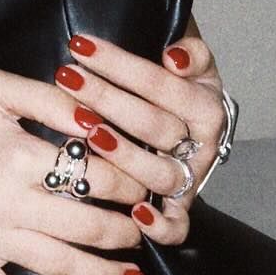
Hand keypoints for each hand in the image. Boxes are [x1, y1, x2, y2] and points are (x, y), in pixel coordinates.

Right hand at [0, 70, 148, 274]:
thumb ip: (53, 99)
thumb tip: (100, 120)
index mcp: (18, 156)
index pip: (95, 175)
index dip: (131, 182)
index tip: (148, 186)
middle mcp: (5, 202)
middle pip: (87, 226)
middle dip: (128, 229)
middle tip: (147, 228)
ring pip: (60, 267)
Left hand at [60, 28, 227, 248]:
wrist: (187, 125)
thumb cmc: (177, 89)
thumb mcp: (192, 63)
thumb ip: (192, 53)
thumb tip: (175, 57)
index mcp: (207, 107)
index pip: (163, 84)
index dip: (122, 65)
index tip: (83, 47)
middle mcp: (202, 146)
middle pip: (155, 126)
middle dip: (107, 99)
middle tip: (68, 78)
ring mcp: (190, 180)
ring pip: (161, 174)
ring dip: (124, 155)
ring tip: (87, 131)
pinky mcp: (178, 209)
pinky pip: (176, 227)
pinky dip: (160, 225)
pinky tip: (135, 212)